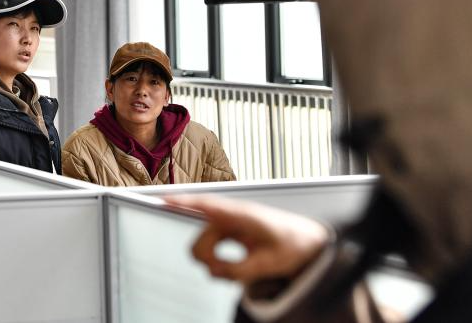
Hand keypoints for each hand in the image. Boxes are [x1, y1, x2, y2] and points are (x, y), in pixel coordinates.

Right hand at [165, 195, 328, 287]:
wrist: (308, 243)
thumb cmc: (292, 244)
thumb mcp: (268, 263)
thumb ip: (238, 270)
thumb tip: (213, 272)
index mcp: (242, 216)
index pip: (207, 206)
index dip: (184, 202)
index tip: (164, 200)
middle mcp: (231, 218)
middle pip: (201, 238)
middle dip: (207, 257)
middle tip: (223, 272)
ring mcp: (230, 226)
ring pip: (205, 245)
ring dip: (215, 262)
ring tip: (240, 271)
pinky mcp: (231, 234)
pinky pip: (214, 248)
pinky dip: (219, 262)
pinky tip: (236, 269)